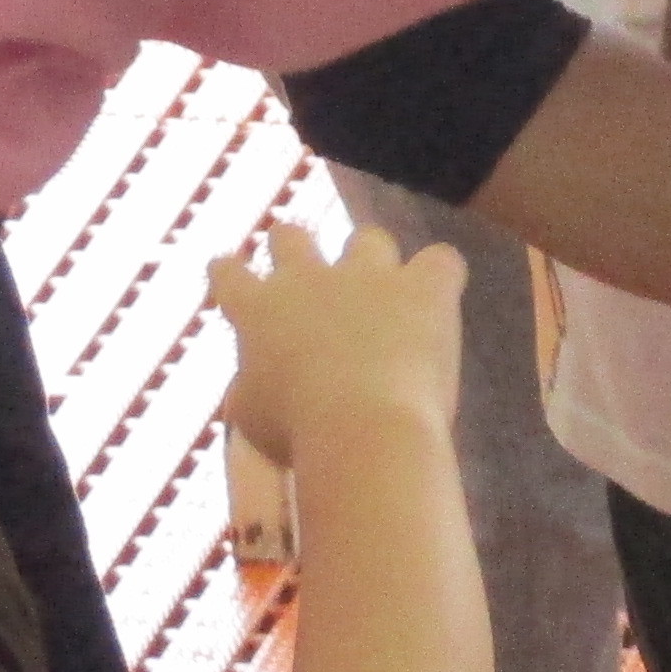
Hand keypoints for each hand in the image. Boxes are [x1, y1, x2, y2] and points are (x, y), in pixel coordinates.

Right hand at [207, 218, 465, 469]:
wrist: (363, 429)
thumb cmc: (296, 435)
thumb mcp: (251, 415)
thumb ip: (253, 384)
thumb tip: (260, 379)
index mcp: (258, 310)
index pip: (230, 275)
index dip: (229, 272)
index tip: (229, 271)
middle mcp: (309, 278)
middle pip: (291, 236)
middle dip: (292, 246)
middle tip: (302, 269)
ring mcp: (369, 276)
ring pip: (368, 240)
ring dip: (371, 260)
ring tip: (382, 290)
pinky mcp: (423, 288)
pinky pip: (441, 260)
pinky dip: (439, 276)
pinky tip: (439, 297)